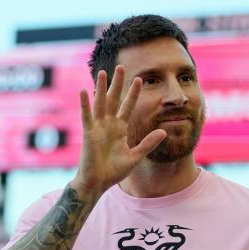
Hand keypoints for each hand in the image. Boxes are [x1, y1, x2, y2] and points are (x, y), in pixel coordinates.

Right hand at [71, 65, 165, 194]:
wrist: (98, 183)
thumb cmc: (114, 171)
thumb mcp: (136, 156)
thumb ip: (148, 143)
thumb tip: (164, 131)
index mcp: (120, 129)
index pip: (127, 106)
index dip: (133, 93)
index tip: (139, 79)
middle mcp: (108, 125)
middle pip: (114, 100)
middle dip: (118, 84)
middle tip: (121, 66)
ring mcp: (97, 128)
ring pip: (100, 103)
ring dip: (101, 88)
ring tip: (102, 72)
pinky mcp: (89, 134)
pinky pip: (87, 117)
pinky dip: (85, 104)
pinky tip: (84, 91)